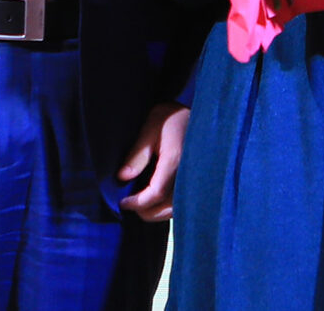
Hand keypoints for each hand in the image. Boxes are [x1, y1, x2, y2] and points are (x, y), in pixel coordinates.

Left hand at [118, 102, 189, 221]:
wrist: (201, 112)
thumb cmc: (172, 116)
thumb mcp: (150, 127)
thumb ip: (137, 153)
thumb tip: (122, 177)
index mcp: (175, 160)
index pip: (156, 193)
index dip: (138, 202)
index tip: (123, 203)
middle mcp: (189, 174)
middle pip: (166, 208)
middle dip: (146, 211)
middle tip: (130, 205)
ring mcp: (196, 179)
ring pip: (176, 210)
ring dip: (158, 211)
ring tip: (142, 203)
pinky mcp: (199, 181)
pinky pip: (184, 203)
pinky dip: (169, 207)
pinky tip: (158, 199)